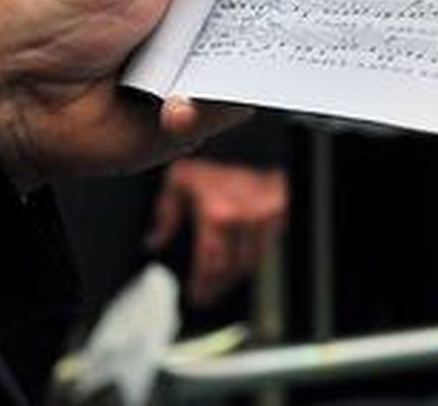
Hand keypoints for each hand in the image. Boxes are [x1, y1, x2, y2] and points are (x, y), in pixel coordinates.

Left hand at [148, 159, 287, 306]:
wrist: (254, 141)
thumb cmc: (218, 159)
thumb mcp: (181, 179)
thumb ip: (166, 213)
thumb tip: (156, 240)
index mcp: (219, 214)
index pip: (211, 263)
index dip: (203, 285)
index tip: (196, 295)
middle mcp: (245, 219)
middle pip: (232, 268)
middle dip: (218, 286)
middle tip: (207, 295)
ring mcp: (267, 217)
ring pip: (252, 260)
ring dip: (236, 275)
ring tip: (222, 281)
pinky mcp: (282, 213)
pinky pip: (267, 245)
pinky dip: (253, 257)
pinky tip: (242, 260)